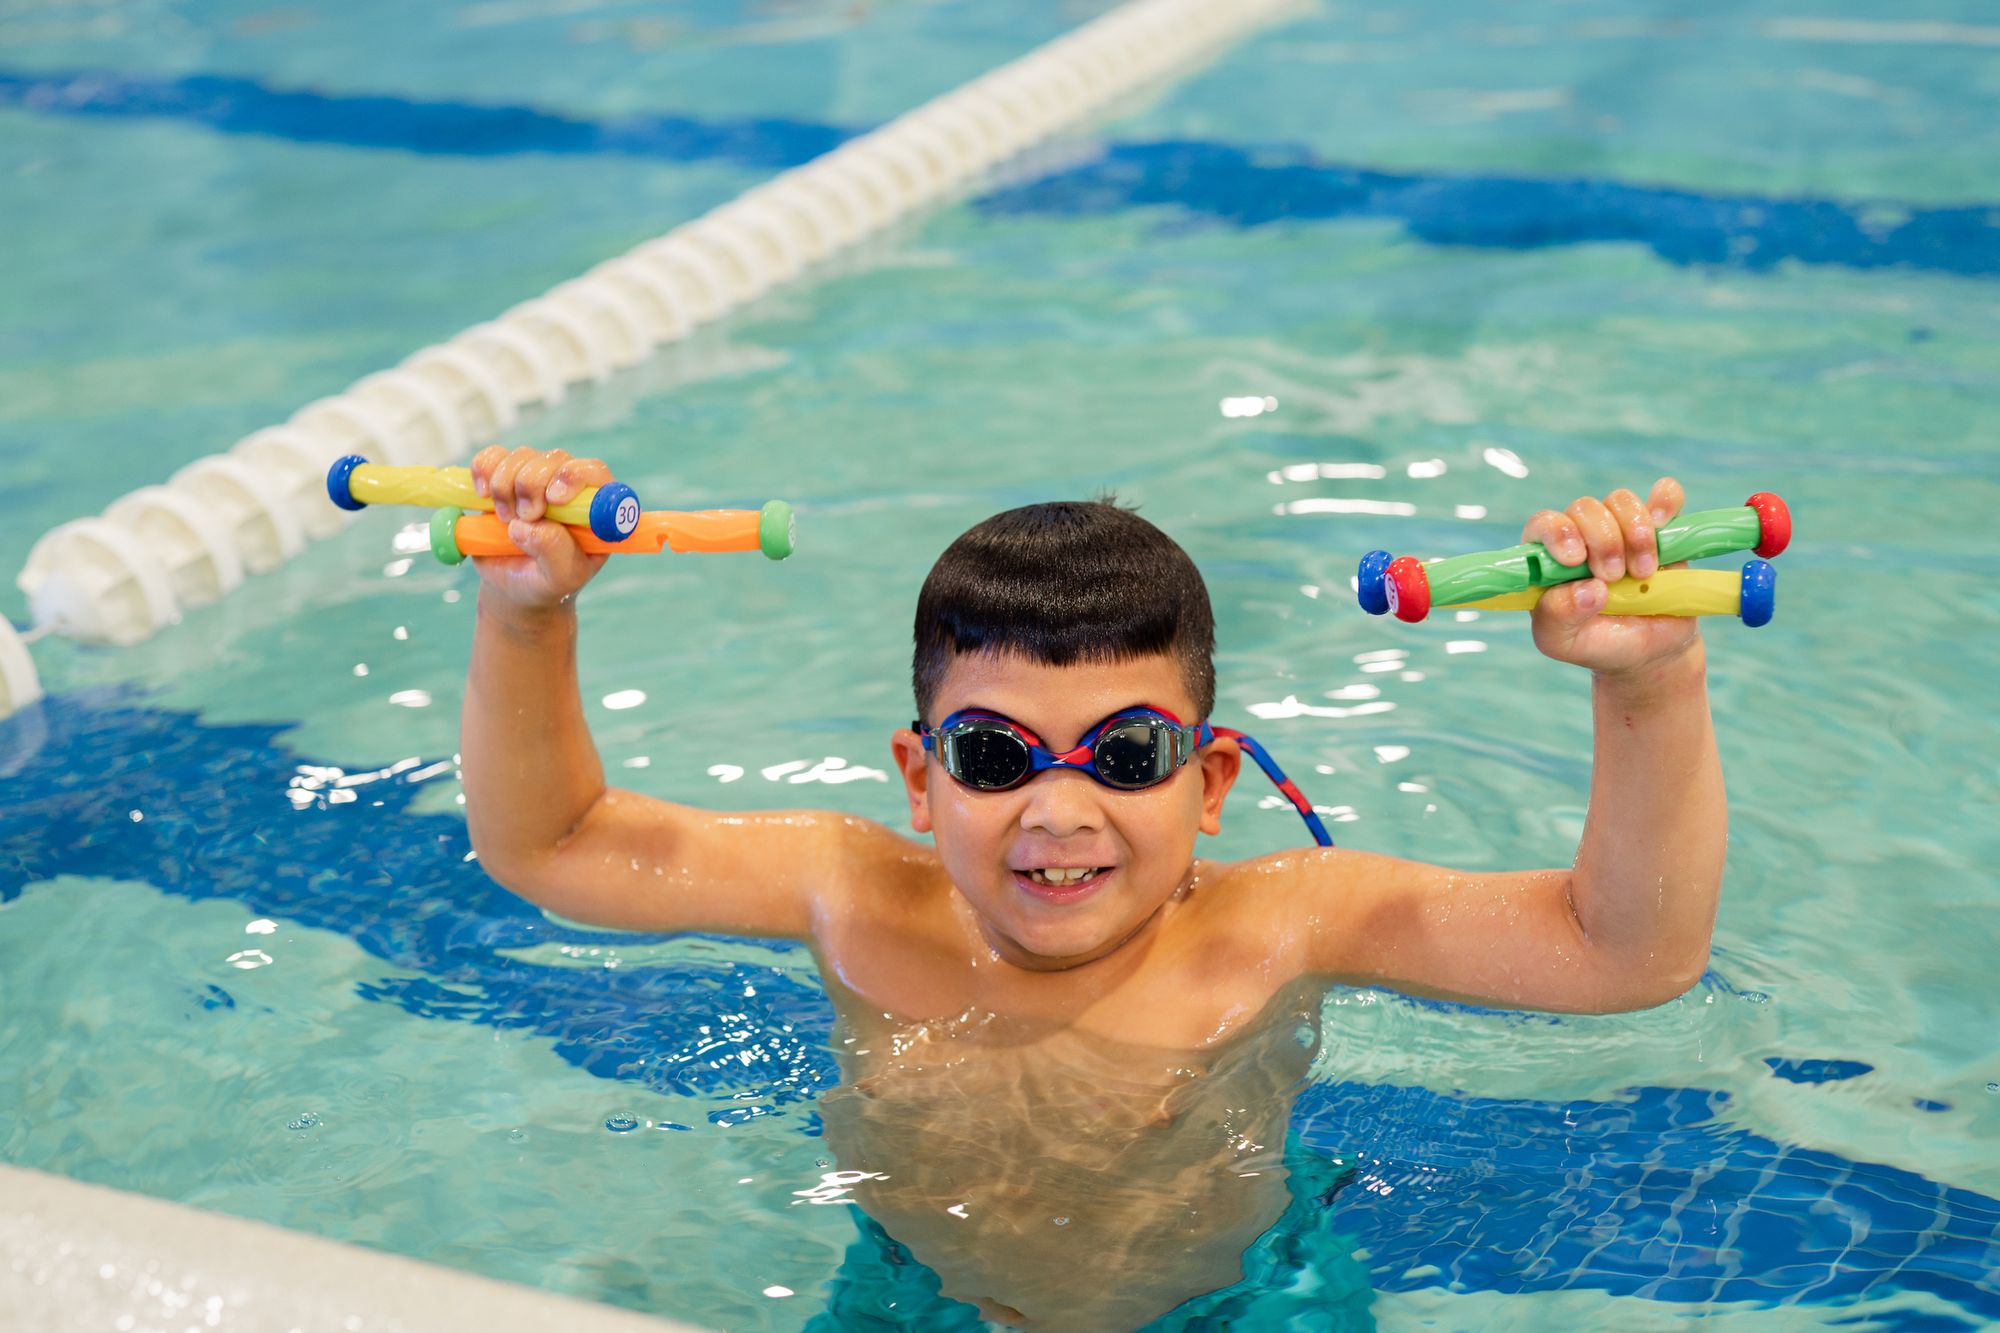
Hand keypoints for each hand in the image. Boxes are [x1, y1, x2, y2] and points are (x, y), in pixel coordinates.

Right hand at [468, 445, 611, 616]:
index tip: (554, 499)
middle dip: (532, 485)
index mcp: (594, 508)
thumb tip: (524, 525)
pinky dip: (483, 470)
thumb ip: (555, 552)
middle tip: (524, 517)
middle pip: (555, 459)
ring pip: (522, 456)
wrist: (516, 587)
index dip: (574, 476)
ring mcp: (537, 479)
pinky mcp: (505, 477)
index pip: (594, 472)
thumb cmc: (548, 582)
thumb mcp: (561, 578)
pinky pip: (492, 457)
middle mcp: (569, 486)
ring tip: (506, 520)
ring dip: (506, 485)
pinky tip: (483, 495)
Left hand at [1521, 478, 1698, 674]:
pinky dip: (1666, 501)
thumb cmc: (1597, 642)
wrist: (1650, 650)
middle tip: (1614, 577)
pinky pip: (1665, 495)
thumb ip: (1558, 617)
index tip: (1576, 560)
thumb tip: (1587, 589)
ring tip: (1643, 572)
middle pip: (1584, 508)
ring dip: (1635, 533)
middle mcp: (1582, 535)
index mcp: (1550, 558)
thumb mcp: (1564, 642)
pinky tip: (1665, 522)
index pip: (1543, 524)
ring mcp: (1621, 528)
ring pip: (1620, 500)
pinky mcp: (1661, 528)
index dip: (1558, 533)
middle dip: (1603, 541)